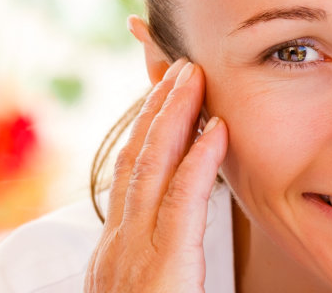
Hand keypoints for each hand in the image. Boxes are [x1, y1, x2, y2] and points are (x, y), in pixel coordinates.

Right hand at [85, 59, 227, 291]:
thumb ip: (163, 266)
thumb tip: (178, 252)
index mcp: (116, 251)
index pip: (130, 176)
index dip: (144, 132)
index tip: (162, 95)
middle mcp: (118, 244)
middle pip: (135, 159)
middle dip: (155, 108)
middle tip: (177, 65)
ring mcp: (133, 252)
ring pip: (152, 168)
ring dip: (174, 116)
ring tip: (193, 75)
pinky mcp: (162, 266)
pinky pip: (181, 203)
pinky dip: (197, 161)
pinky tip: (215, 129)